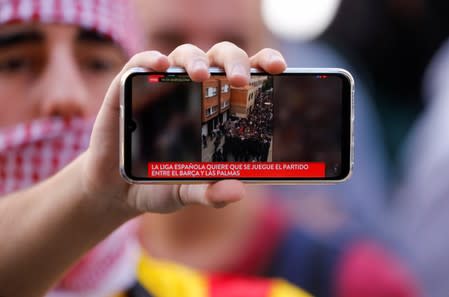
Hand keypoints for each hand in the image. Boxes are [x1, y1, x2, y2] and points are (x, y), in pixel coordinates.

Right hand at [82, 42, 286, 214]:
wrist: (117, 188)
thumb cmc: (159, 183)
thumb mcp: (186, 192)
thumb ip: (210, 193)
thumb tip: (237, 191)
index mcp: (215, 108)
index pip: (244, 75)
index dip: (262, 64)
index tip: (280, 69)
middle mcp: (192, 91)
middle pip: (218, 58)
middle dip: (233, 62)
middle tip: (239, 82)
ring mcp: (160, 87)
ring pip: (183, 55)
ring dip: (195, 60)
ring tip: (200, 76)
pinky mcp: (129, 89)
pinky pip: (139, 64)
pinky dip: (149, 60)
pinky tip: (159, 66)